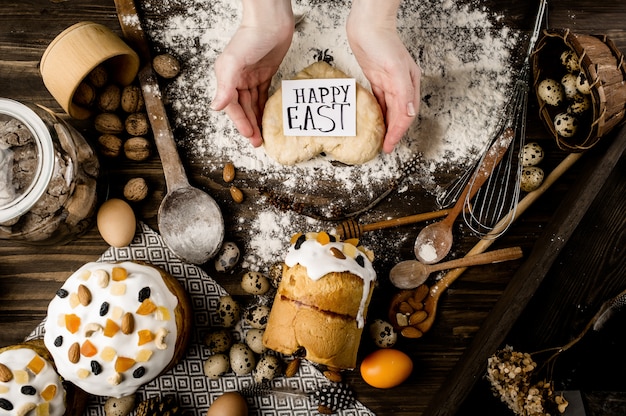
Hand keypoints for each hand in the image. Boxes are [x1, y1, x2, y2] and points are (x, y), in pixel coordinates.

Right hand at [211, 0, 293, 146]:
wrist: (271, 21)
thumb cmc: (251, 37)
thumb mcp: (234, 63)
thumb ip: (225, 86)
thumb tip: (215, 107)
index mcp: (227, 77)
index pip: (233, 106)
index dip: (241, 122)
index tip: (250, 135)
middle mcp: (237, 79)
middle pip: (243, 108)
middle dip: (250, 125)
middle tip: (258, 142)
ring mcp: (251, 77)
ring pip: (253, 104)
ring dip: (257, 119)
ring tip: (263, 136)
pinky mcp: (264, 74)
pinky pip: (262, 95)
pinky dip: (264, 107)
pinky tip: (267, 118)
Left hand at [347, 0, 420, 152]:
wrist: (368, 25)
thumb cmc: (382, 42)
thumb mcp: (395, 67)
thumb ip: (404, 91)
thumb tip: (409, 113)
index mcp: (409, 84)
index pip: (405, 115)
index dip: (398, 132)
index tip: (389, 146)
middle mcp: (401, 86)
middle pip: (399, 115)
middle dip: (394, 133)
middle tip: (385, 147)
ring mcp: (390, 83)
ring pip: (390, 110)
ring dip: (387, 125)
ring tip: (381, 139)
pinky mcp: (378, 79)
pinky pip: (380, 101)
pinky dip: (379, 113)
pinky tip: (374, 120)